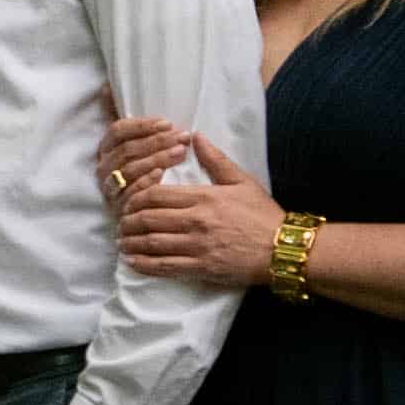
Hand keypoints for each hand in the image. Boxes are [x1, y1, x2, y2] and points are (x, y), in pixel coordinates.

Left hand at [103, 123, 278, 286]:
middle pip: (148, 218)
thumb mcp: (242, 181)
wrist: (283, 249)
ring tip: (122, 241)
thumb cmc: (263, 214)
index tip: (128, 202)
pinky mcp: (202, 267)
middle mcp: (196, 221)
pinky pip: (165, 266)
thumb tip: (195, 136)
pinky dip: (144, 264)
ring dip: (131, 242)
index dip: (135, 198)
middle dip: (128, 221)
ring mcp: (198, 246)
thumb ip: (215, 160)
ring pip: (152, 243)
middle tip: (120, 223)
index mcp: (204, 197)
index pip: (156, 194)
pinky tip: (132, 261)